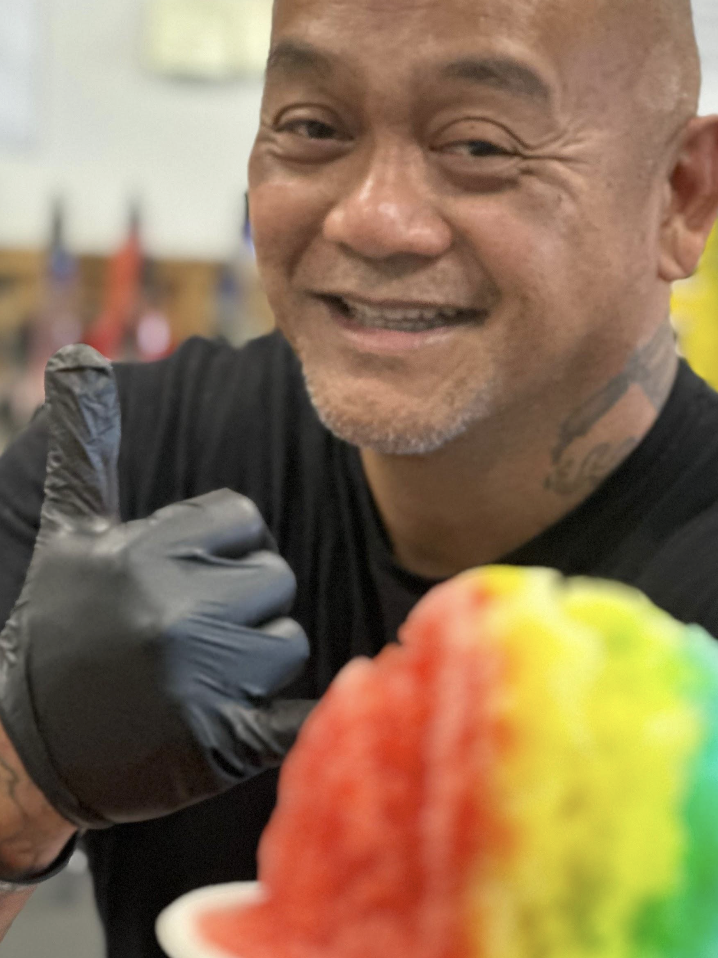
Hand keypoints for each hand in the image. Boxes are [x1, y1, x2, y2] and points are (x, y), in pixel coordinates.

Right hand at [0, 345, 313, 828]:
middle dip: (239, 603)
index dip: (215, 547)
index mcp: (141, 554)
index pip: (242, 518)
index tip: (173, 580)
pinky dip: (287, 715)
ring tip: (193, 679)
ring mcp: (198, 681)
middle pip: (274, 578)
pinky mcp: (221, 743)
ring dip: (254, 661)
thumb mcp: (71, 535)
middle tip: (182, 637)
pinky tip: (246, 718)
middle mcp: (170, 612)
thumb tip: (78, 355)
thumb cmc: (61, 628)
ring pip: (288, 640)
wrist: (25, 752)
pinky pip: (300, 709)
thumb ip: (87, 446)